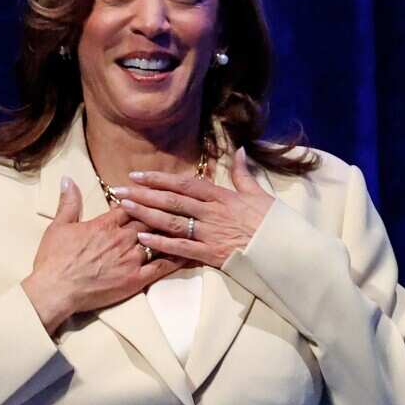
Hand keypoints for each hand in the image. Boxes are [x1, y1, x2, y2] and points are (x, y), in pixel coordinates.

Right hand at [22, 177, 184, 334]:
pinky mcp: (136, 279)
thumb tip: (68, 178)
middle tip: (182, 204)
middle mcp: (122, 238)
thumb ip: (68, 202)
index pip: (131, 205)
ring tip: (194, 224)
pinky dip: (177, 259)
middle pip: (150, 218)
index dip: (144, 198)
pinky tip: (190, 253)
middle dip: (165, 210)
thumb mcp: (59, 226)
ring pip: (160, 240)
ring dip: (176, 231)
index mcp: (105, 224)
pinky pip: (161, 267)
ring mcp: (131, 258)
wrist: (56, 289)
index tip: (155, 192)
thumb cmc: (55, 259)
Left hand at [114, 147, 274, 268]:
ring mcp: (210, 234)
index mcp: (222, 196)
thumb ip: (244, 173)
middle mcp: (212, 213)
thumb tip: (239, 150)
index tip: (138, 175)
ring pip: (172, 222)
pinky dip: (161, 244)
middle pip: (172, 201)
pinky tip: (142, 238)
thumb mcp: (259, 193)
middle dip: (144, 194)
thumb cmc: (273, 222)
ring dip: (146, 215)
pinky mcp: (211, 254)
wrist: (285, 250)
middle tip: (119, 190)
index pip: (184, 184)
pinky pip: (181, 248)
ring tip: (125, 208)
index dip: (159, 179)